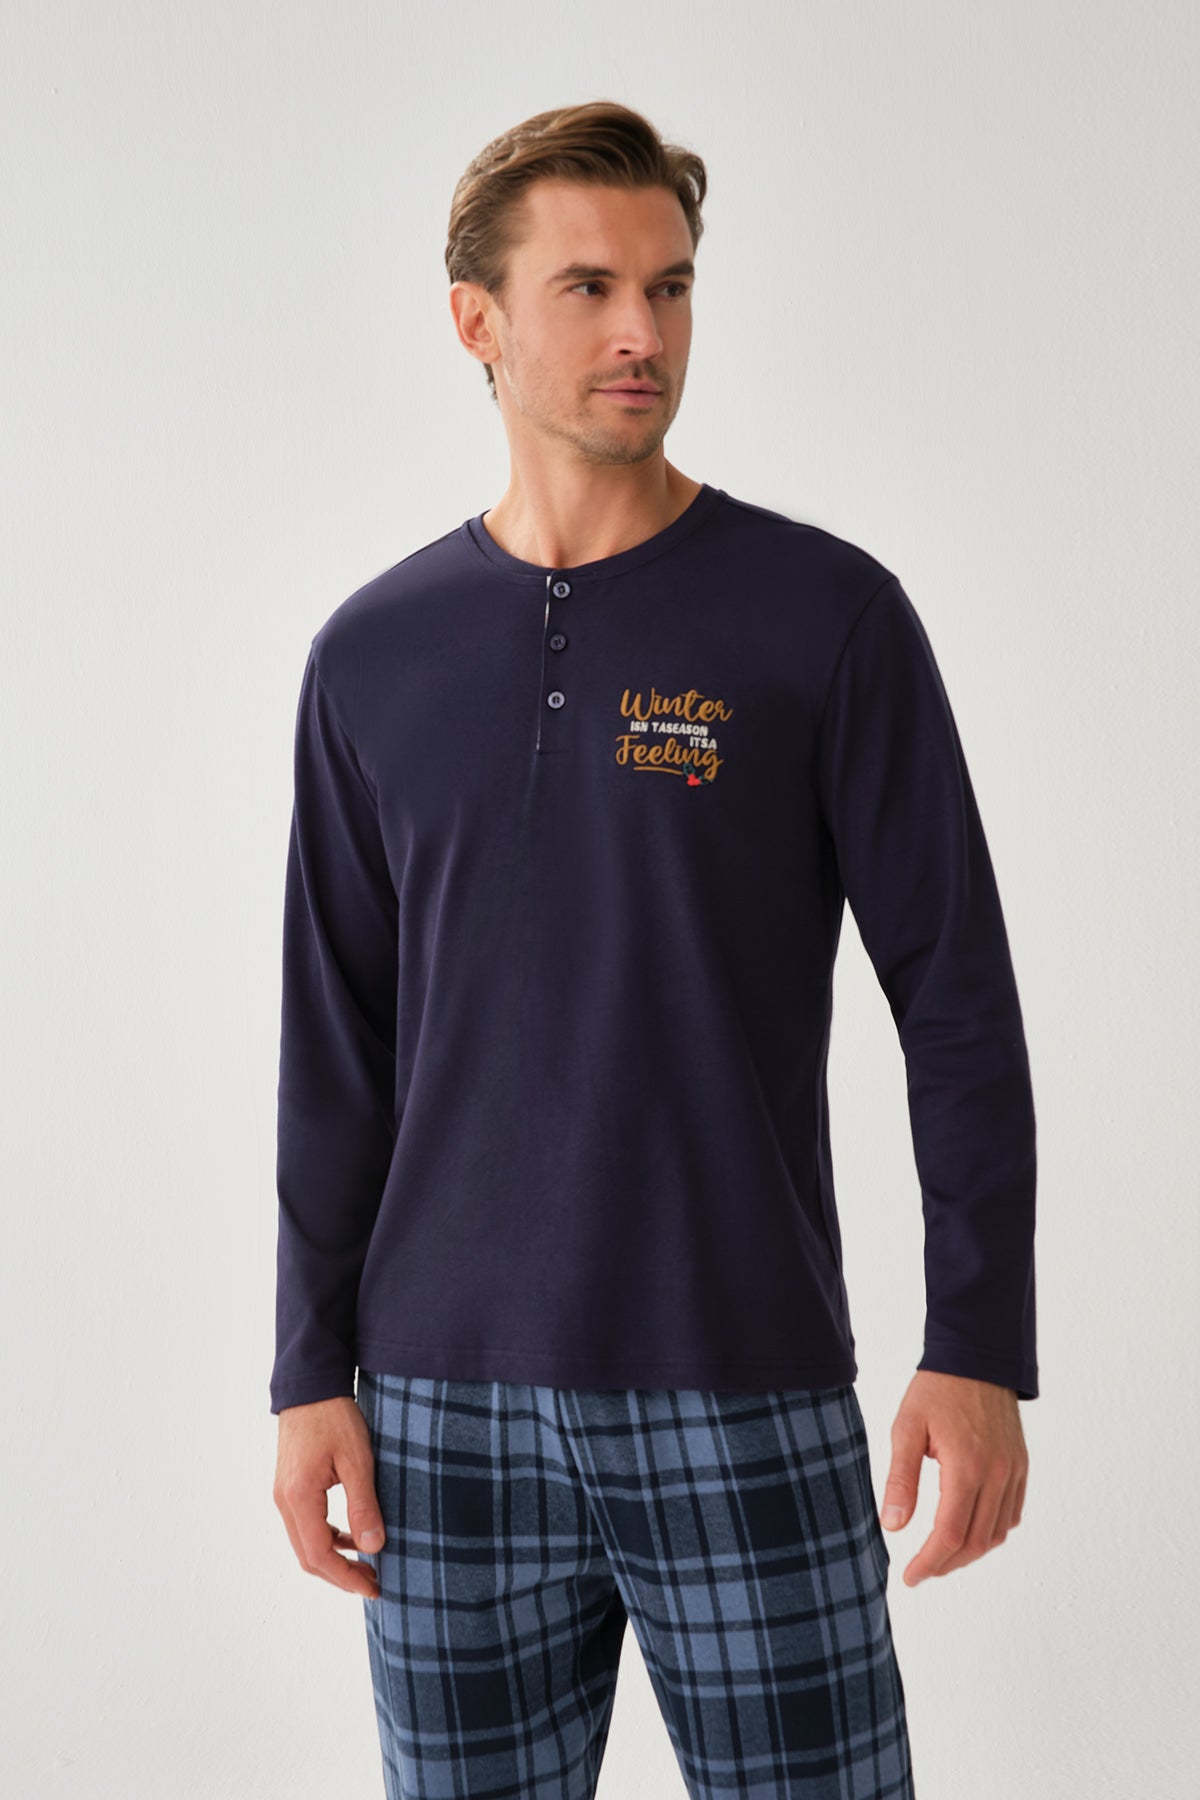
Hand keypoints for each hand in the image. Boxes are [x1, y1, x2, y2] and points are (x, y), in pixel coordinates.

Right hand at [273, 1395, 384, 1599]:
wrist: (311, 1385)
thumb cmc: (334, 1416)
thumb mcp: (357, 1460)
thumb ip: (364, 1506)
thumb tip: (373, 1548)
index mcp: (299, 1498)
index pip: (319, 1556)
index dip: (347, 1578)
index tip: (374, 1587)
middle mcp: (285, 1501)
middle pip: (308, 1557)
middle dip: (340, 1575)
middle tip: (374, 1583)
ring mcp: (284, 1494)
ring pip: (305, 1543)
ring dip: (334, 1558)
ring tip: (366, 1564)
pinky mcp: (290, 1486)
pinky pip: (305, 1525)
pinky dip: (327, 1538)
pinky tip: (350, 1536)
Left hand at [880, 1370, 1026, 1586]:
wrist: (976, 1358)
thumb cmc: (937, 1390)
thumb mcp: (907, 1428)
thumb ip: (901, 1479)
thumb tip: (893, 1526)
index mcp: (966, 1468)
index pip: (949, 1535)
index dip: (928, 1563)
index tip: (908, 1577)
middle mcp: (997, 1476)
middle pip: (975, 1542)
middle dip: (946, 1564)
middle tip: (920, 1571)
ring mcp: (1014, 1472)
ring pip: (997, 1534)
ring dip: (970, 1553)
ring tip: (941, 1557)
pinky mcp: (1021, 1467)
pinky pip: (1012, 1515)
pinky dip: (992, 1532)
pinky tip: (970, 1531)